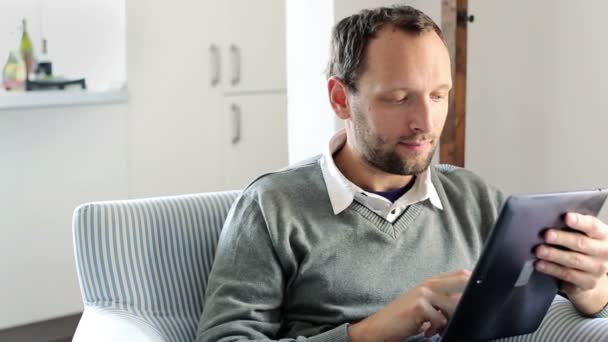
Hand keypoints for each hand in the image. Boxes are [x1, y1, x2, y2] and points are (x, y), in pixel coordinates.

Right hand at [347, 269, 469, 341]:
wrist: (378, 327)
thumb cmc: (402, 318)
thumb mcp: (424, 306)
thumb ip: (443, 302)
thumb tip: (466, 306)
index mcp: (431, 282)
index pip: (461, 274)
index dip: (474, 282)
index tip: (481, 296)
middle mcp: (428, 284)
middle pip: (463, 280)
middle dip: (470, 297)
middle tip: (465, 313)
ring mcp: (423, 293)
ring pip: (454, 305)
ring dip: (449, 321)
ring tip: (436, 328)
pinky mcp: (419, 306)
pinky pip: (441, 320)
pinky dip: (436, 330)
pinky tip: (426, 331)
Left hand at [535, 212, 607, 314]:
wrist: (589, 273)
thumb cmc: (581, 247)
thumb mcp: (581, 234)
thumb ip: (570, 227)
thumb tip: (548, 218)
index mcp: (603, 235)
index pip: (592, 226)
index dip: (580, 221)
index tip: (566, 217)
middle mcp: (604, 251)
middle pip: (581, 243)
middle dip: (562, 238)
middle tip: (546, 235)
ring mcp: (597, 269)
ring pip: (573, 260)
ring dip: (553, 255)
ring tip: (539, 250)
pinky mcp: (588, 282)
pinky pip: (567, 274)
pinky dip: (551, 269)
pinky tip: (539, 264)